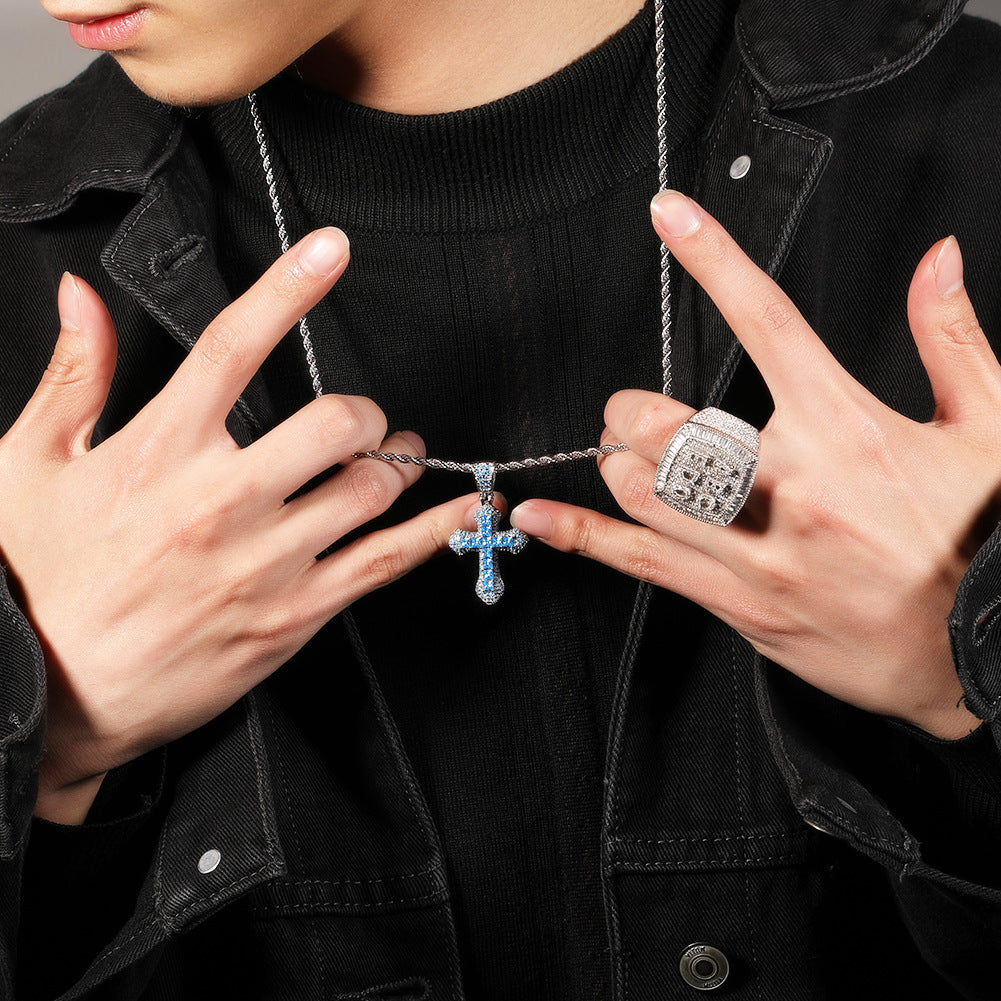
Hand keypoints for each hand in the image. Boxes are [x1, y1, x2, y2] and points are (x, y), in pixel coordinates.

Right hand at [0, 228, 475, 823]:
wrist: (48, 695)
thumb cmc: (40, 581)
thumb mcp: (30, 468)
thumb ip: (73, 377)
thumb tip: (80, 298)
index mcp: (158, 451)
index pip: (235, 346)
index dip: (289, 288)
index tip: (331, 250)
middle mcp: (222, 501)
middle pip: (335, 422)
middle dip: (361, 411)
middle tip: (360, 420)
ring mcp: (266, 562)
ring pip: (370, 489)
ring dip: (394, 462)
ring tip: (391, 458)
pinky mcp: (295, 614)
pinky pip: (387, 561)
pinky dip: (436, 529)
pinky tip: (462, 509)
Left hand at [511, 191, 1000, 739]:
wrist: (986, 654)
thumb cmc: (985, 541)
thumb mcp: (990, 429)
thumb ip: (950, 339)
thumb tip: (938, 258)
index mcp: (847, 430)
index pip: (766, 323)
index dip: (713, 260)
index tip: (670, 216)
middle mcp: (791, 489)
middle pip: (667, 427)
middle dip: (631, 410)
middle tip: (632, 411)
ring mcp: (757, 552)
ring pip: (643, 493)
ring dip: (614, 461)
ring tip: (622, 453)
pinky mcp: (738, 603)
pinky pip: (642, 564)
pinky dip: (581, 536)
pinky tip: (538, 518)